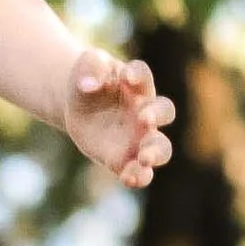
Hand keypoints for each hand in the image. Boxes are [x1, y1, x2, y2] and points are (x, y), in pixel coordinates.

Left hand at [58, 49, 175, 189]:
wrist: (80, 106)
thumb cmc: (89, 81)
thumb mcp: (86, 66)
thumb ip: (90, 68)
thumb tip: (87, 85)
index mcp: (135, 84)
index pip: (143, 75)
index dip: (137, 75)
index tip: (127, 77)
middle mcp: (144, 110)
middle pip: (164, 111)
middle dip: (157, 115)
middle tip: (145, 119)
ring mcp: (139, 137)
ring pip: (161, 147)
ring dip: (156, 153)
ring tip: (144, 158)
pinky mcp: (126, 159)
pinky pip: (140, 171)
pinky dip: (139, 176)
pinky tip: (129, 179)